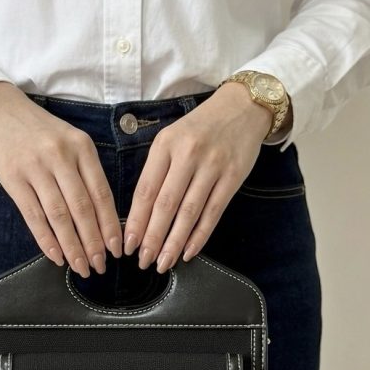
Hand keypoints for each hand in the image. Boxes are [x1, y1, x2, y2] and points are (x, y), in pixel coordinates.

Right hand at [0, 82, 123, 276]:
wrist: (1, 111)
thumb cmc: (43, 133)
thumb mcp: (72, 142)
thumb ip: (87, 173)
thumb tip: (103, 218)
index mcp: (82, 148)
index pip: (101, 193)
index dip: (110, 225)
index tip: (116, 249)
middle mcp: (61, 157)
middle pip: (82, 207)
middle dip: (93, 241)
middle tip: (100, 265)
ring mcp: (36, 168)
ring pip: (59, 215)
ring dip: (72, 246)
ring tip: (80, 266)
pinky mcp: (14, 179)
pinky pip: (33, 215)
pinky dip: (46, 239)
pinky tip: (55, 255)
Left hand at [122, 83, 278, 271]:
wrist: (242, 107)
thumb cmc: (199, 128)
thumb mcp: (170, 138)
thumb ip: (156, 170)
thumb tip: (140, 214)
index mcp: (166, 145)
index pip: (146, 190)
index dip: (136, 221)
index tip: (127, 244)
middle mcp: (188, 155)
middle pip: (165, 204)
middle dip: (152, 238)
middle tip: (143, 261)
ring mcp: (213, 166)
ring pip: (189, 212)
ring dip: (174, 242)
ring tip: (163, 262)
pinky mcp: (233, 177)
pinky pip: (213, 212)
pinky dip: (200, 235)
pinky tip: (189, 252)